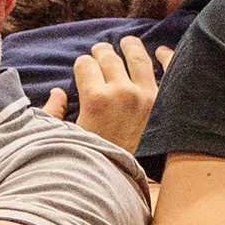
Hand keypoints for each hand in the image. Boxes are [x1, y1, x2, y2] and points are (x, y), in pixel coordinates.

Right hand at [50, 35, 168, 150]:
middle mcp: (122, 92)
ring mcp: (147, 96)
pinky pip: (170, 71)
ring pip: (137, 57)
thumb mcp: (63, 138)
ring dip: (130, 46)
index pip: (85, 64)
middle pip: (108, 57)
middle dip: (101, 52)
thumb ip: (53, 113)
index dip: (82, 65)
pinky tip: (160, 51)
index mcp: (95, 99)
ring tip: (127, 42)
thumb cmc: (90, 161)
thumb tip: (58, 92)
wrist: (123, 182)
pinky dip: (167, 57)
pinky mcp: (164, 103)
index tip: (83, 69)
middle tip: (101, 51)